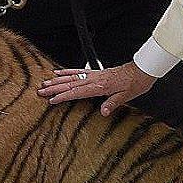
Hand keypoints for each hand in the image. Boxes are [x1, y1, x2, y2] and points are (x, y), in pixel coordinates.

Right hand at [37, 61, 156, 115]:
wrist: (142, 70)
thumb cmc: (135, 83)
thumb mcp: (126, 96)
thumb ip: (113, 103)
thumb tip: (103, 112)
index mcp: (100, 86)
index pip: (77, 92)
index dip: (63, 96)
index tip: (51, 100)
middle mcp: (95, 79)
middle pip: (70, 84)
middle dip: (54, 88)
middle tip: (41, 91)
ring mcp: (95, 75)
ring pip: (72, 77)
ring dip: (57, 81)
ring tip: (45, 83)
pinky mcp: (97, 73)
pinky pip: (79, 71)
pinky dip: (68, 71)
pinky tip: (60, 72)